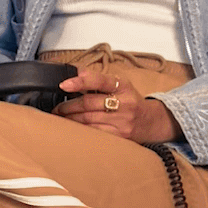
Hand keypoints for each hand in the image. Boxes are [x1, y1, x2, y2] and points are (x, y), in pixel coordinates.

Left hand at [54, 69, 182, 143]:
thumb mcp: (120, 85)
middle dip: (68, 106)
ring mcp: (123, 121)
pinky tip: (74, 128)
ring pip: (88, 119)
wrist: (150, 121)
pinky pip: (95, 132)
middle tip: (57, 108)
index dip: (80, 81)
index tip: (64, 84)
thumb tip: (77, 71)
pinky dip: (81, 129)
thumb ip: (99, 80)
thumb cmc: (130, 101)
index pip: (100, 81)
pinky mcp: (120, 136)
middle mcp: (124, 103)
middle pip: (88, 103)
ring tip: (61, 118)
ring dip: (70, 119)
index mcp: (123, 86)